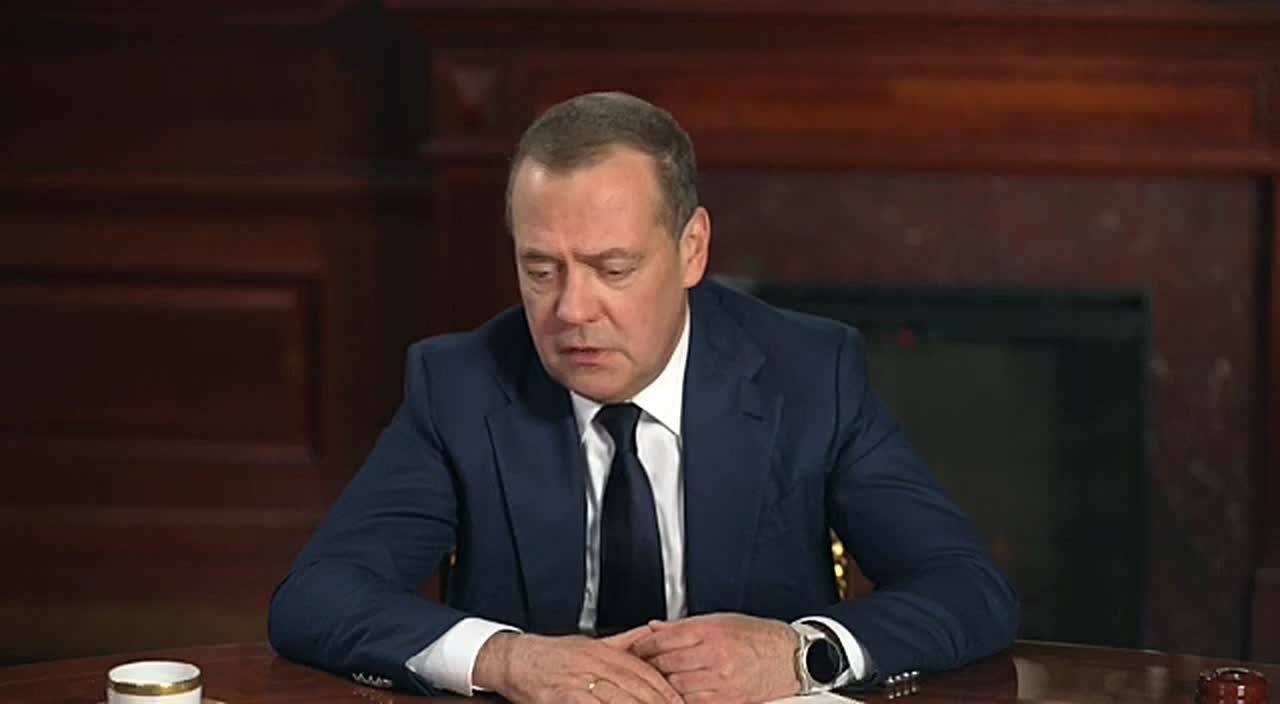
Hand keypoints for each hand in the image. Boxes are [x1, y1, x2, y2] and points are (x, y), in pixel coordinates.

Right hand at [473, 627, 683, 703]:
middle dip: (660, 703)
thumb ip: (622, 643)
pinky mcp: (563, 695)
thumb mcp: (590, 644)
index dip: (667, 691)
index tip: (682, 702)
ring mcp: (579, 680)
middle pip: (637, 687)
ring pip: (619, 698)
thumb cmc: (549, 655)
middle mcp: (594, 663)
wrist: (512, 659)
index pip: (645, 672)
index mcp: (604, 651)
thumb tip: (652, 634)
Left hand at [629, 613, 800, 703]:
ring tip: (657, 680)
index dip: (644, 645)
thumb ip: (685, 626)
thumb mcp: (720, 620)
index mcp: (710, 631)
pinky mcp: (727, 700)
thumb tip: (654, 628)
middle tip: (640, 666)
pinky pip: (693, 701)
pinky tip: (676, 694)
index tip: (635, 649)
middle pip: (666, 663)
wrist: (790, 658)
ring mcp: (720, 679)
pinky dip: (681, 698)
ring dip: (663, 684)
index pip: (664, 639)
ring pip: (676, 685)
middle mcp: (714, 654)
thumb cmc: (757, 636)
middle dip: (650, 665)